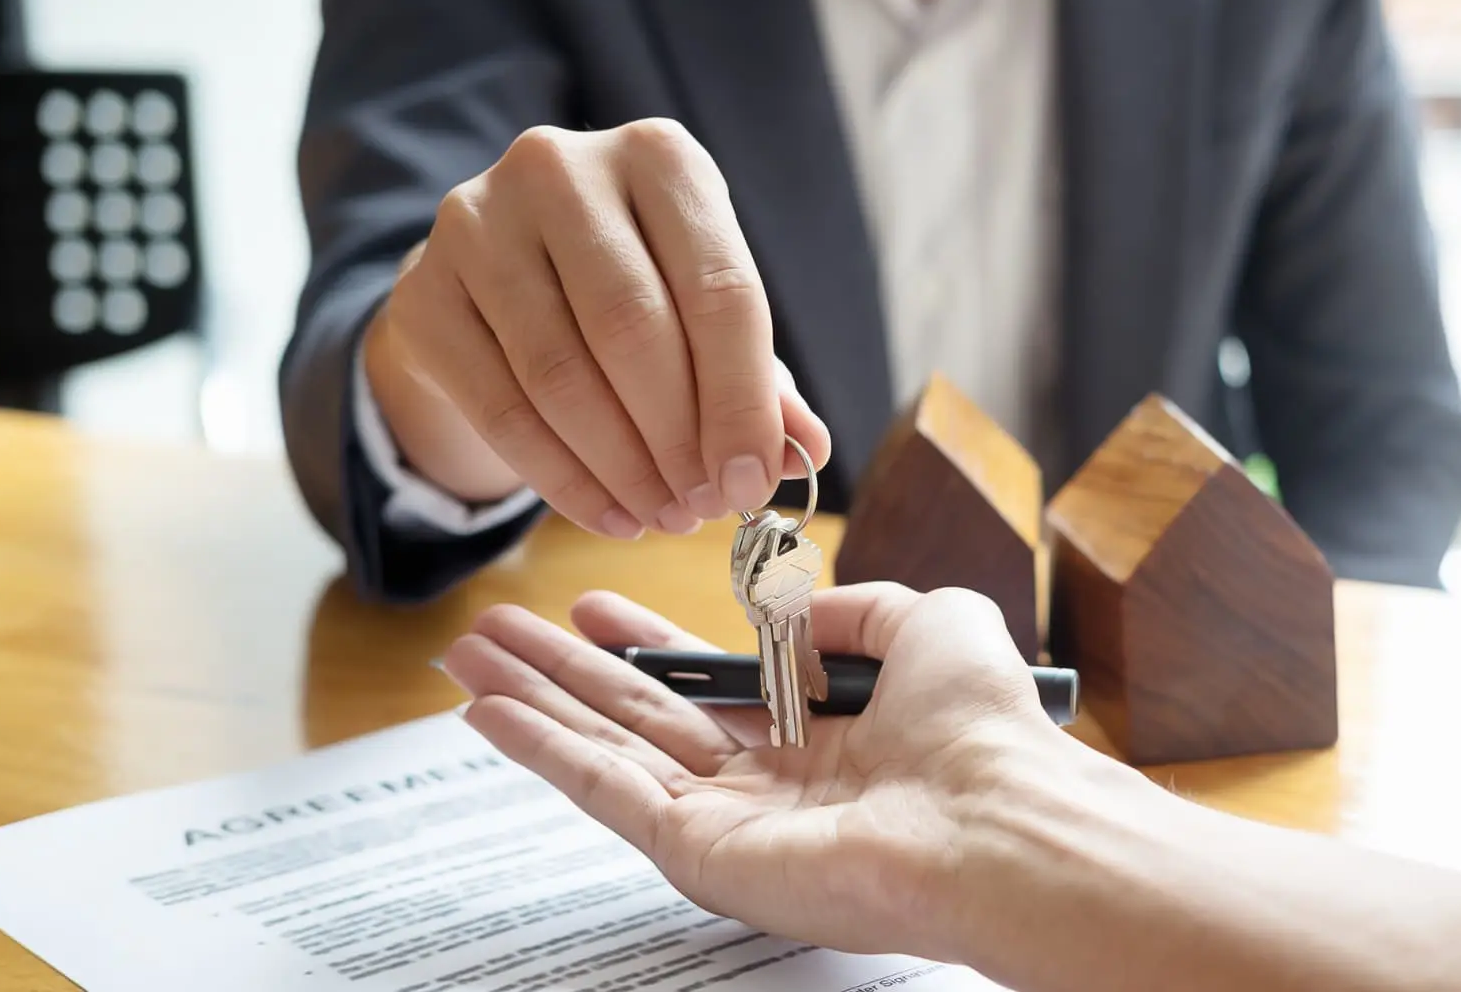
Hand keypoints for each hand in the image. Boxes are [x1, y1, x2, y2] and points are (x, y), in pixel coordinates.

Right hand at [365, 118, 830, 537]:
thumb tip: (807, 450)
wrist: (499, 275)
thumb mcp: (705, 313)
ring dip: (623, 468)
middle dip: (679, 439)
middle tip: (702, 507)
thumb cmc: (634, 288)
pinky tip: (608, 514)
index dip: (741, 401)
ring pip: (562, 375)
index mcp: (660, 156)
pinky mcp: (424, 290)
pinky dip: (563, 478)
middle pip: (633, 330)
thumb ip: (761, 378)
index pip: (719, 290)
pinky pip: (502, 408)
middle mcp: (562, 168)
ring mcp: (477, 222)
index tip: (752, 482)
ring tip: (662, 516)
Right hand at [440, 584, 1065, 958]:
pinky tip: (487, 713)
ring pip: (607, 749)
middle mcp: (767, 785)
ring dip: (531, 702)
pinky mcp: (699, 854)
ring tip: (464, 657)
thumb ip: (857, 607)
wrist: (995, 814)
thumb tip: (798, 610)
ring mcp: (727, 823)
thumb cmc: (982, 726)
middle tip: (493, 631)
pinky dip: (540, 749)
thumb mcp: (930, 622)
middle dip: (563, 671)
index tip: (591, 605)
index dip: (647, 642)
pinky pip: (605, 791)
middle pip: (639, 715)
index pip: (710, 686)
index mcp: (820, 736)